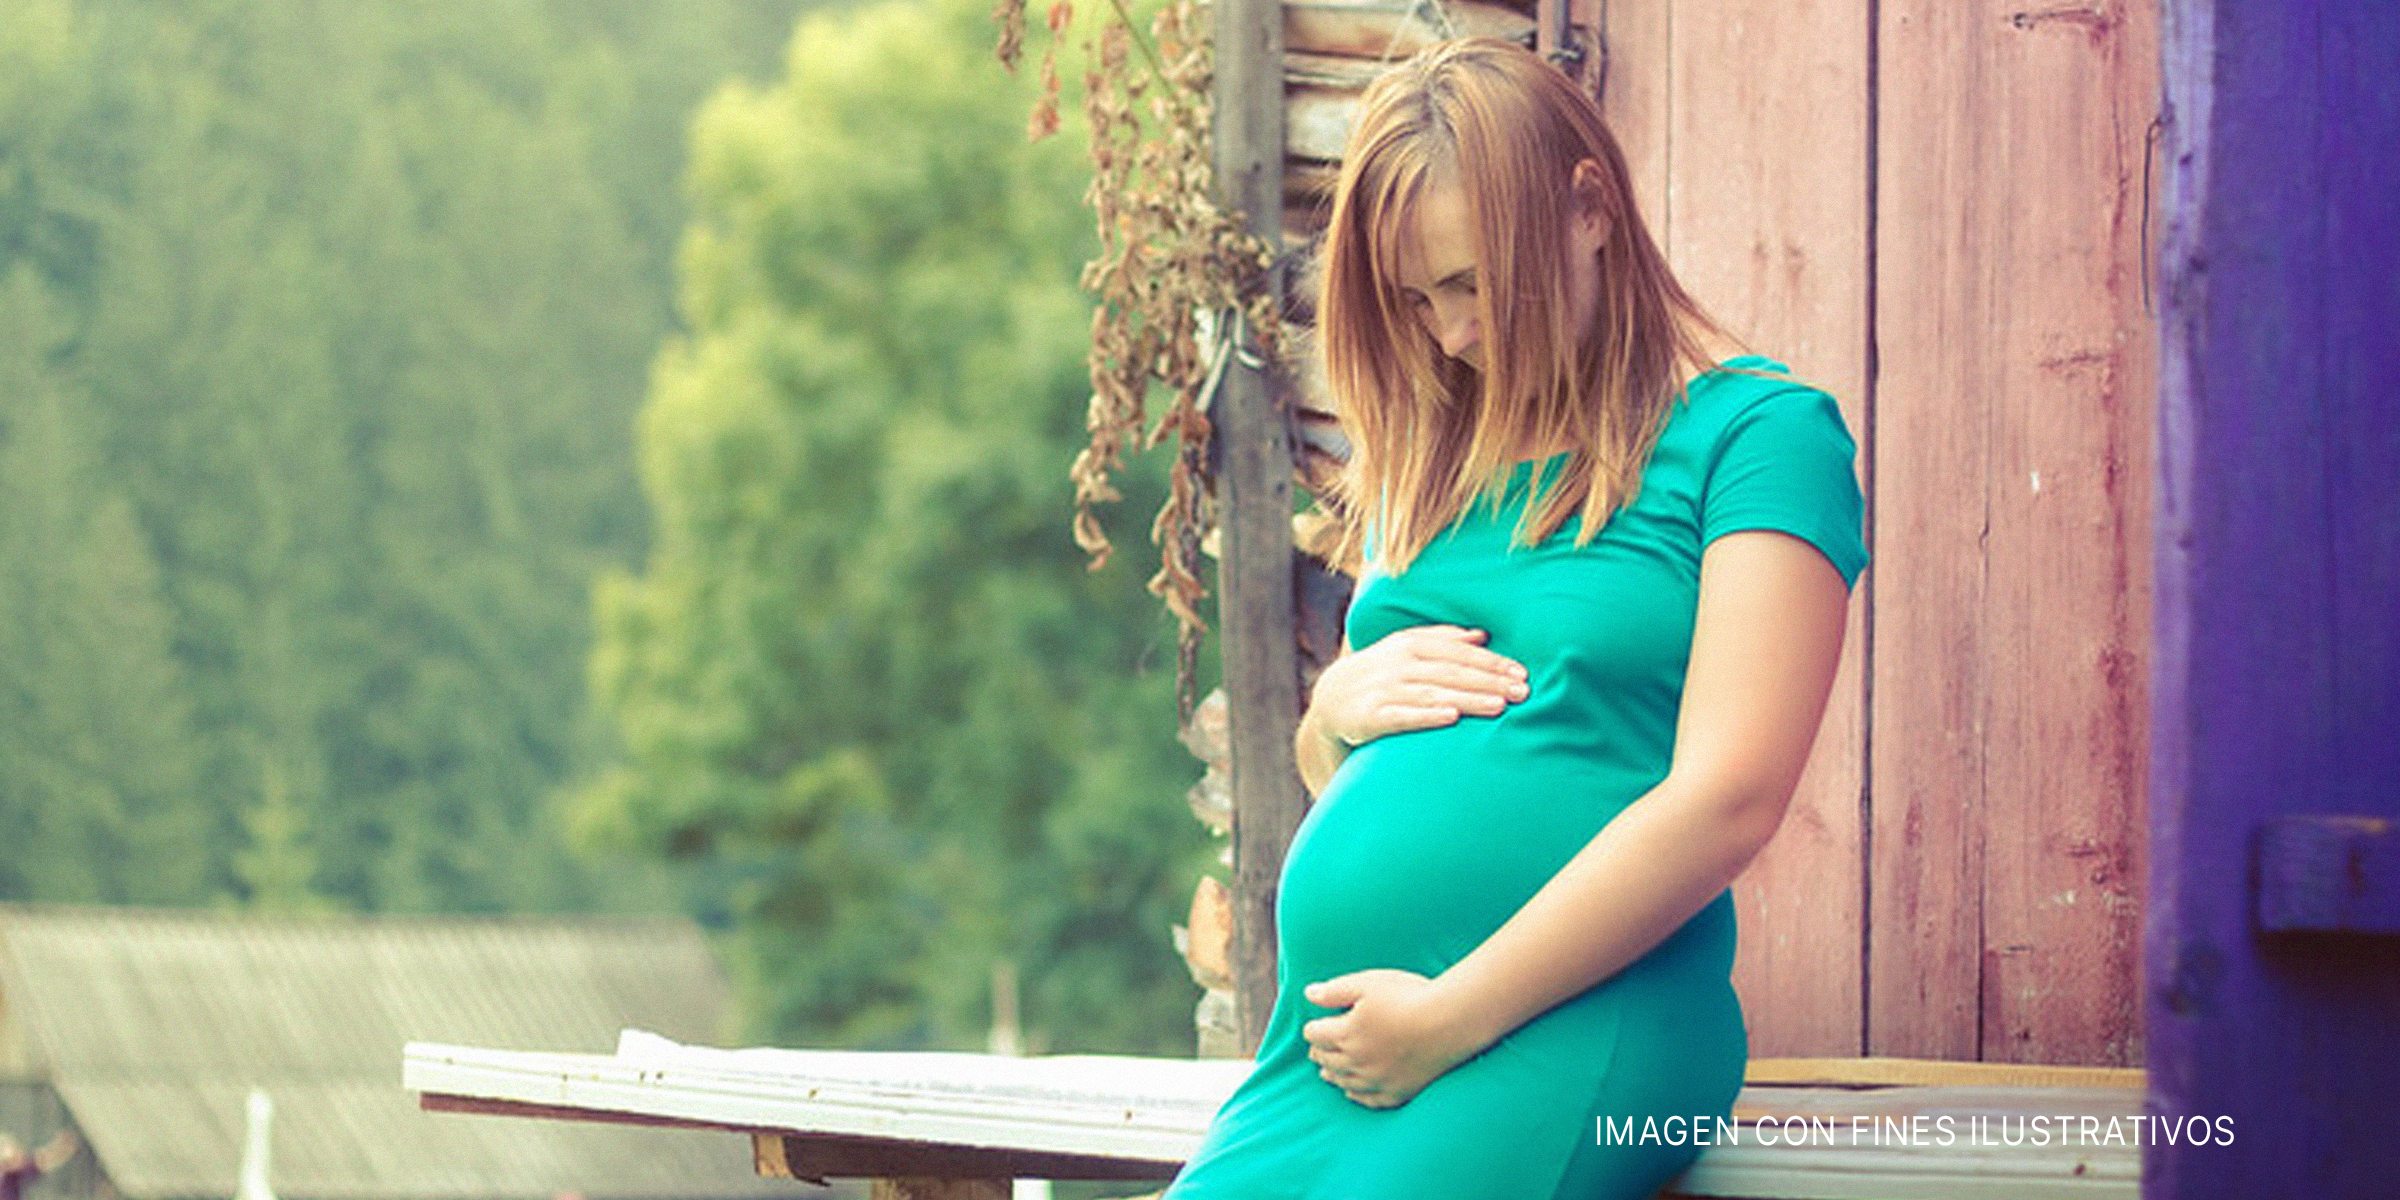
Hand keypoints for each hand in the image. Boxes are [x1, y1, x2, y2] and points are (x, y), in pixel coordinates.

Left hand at [1301, 969, 1488, 1107]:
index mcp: (1345, 1034)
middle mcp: (1356, 1062)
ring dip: (1332, 1075)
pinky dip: (1356, 1095)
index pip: (1315, 1035)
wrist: (1449, 1023)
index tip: (1315, 1026)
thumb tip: (1308, 994)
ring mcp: (1376, 1080)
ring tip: (1326, 1073)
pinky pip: (1368, 1100)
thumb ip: (1334, 991)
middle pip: (1326, 1060)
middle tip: (1316, 1049)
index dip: (1312, 1028)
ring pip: (1343, 1082)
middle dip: (1319, 1052)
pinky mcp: (1397, 1092)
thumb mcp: (1367, 983)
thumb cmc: (1408, 996)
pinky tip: (1352, 1092)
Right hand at [1308, 626, 1527, 749]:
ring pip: (1434, 693)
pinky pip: (1403, 716)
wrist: (1331, 701)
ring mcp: (1384, 690)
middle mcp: (1398, 664)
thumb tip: (1482, 635)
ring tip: (1499, 707)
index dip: (1492, 663)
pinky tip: (1451, 718)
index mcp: (1410, 644)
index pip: (1459, 653)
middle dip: (1489, 682)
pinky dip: (1427, 716)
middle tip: (1522, 693)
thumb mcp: (1405, 648)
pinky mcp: (1371, 716)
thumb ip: (1442, 639)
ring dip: (1468, 699)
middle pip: (1452, 672)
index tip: (1522, 674)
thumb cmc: (1380, 673)